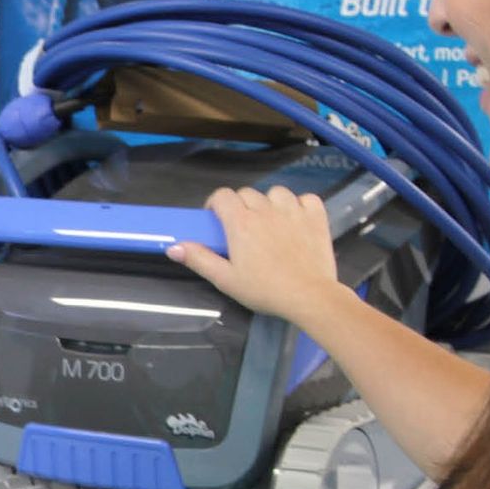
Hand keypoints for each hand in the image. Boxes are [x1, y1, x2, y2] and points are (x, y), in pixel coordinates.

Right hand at [166, 186, 342, 328]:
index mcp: (241, 222)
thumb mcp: (226, 280)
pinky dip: (299, 205)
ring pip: (276, 192)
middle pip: (247, 193)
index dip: (216, 204)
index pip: (222, 196)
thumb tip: (173, 247)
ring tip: (270, 223)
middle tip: (242, 229)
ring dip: (269, 203)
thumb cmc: (264, 290)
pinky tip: (296, 220)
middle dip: (240, 206)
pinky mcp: (315, 216)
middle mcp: (265, 209)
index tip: (217, 220)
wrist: (309, 296)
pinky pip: (305, 198)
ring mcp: (293, 210)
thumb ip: (200, 259)